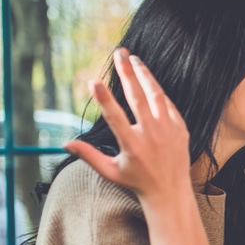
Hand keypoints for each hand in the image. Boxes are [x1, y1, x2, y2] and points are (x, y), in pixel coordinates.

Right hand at [64, 48, 190, 202]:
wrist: (171, 191)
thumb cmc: (136, 181)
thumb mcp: (110, 171)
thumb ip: (89, 155)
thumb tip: (65, 143)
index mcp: (132, 145)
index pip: (115, 117)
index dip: (104, 99)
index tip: (94, 81)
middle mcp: (151, 135)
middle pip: (138, 98)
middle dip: (127, 73)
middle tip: (119, 53)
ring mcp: (168, 131)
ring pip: (156, 96)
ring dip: (145, 75)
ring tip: (134, 59)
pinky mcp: (180, 129)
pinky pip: (167, 105)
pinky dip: (157, 92)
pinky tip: (148, 81)